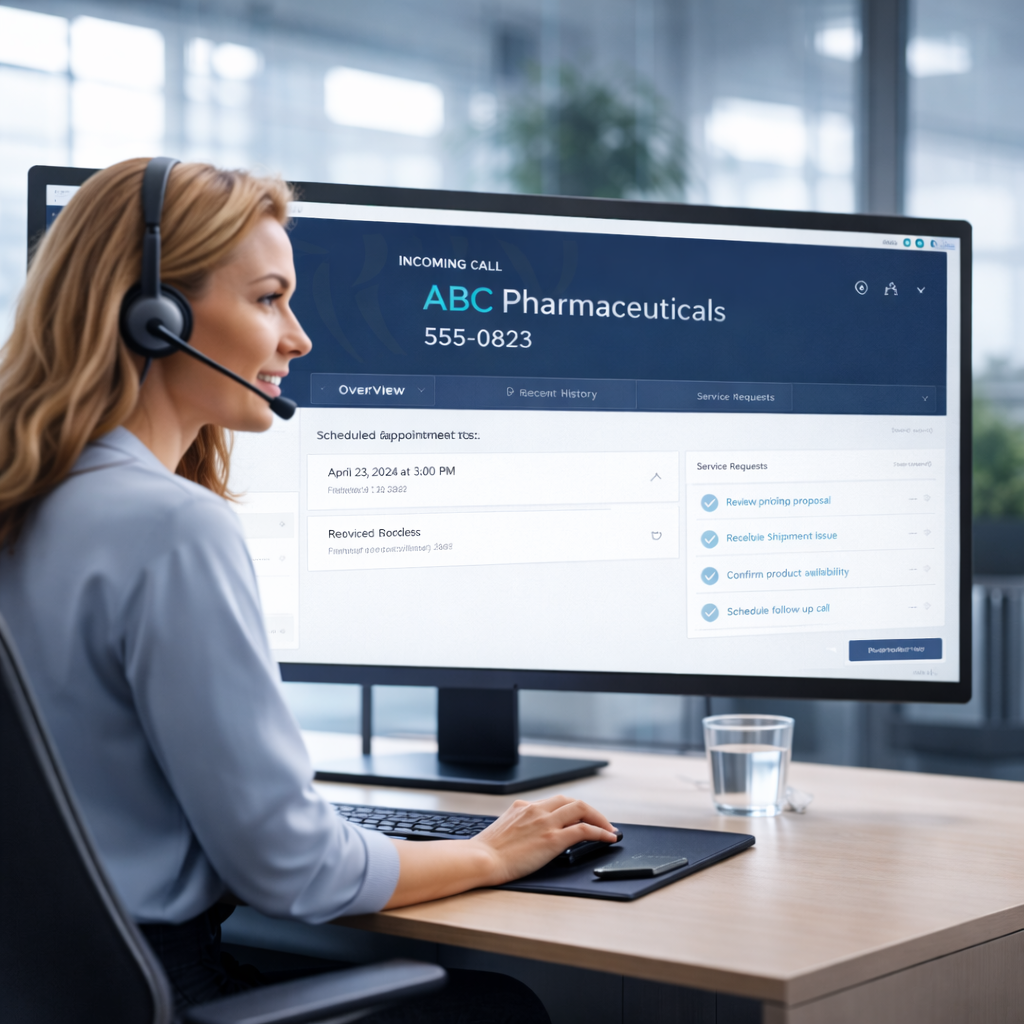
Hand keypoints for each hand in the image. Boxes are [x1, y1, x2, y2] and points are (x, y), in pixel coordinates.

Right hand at [383, 795, 616, 908]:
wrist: (479, 859)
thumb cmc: (485, 853)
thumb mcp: (502, 832)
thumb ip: (516, 828)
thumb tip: (524, 838)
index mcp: (522, 807)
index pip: (553, 802)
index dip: (571, 809)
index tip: (580, 817)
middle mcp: (535, 809)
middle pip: (570, 800)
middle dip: (590, 810)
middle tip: (601, 822)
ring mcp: (544, 822)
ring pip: (581, 809)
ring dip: (600, 817)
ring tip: (610, 829)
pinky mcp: (552, 839)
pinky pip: (584, 830)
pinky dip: (600, 831)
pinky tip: (608, 837)